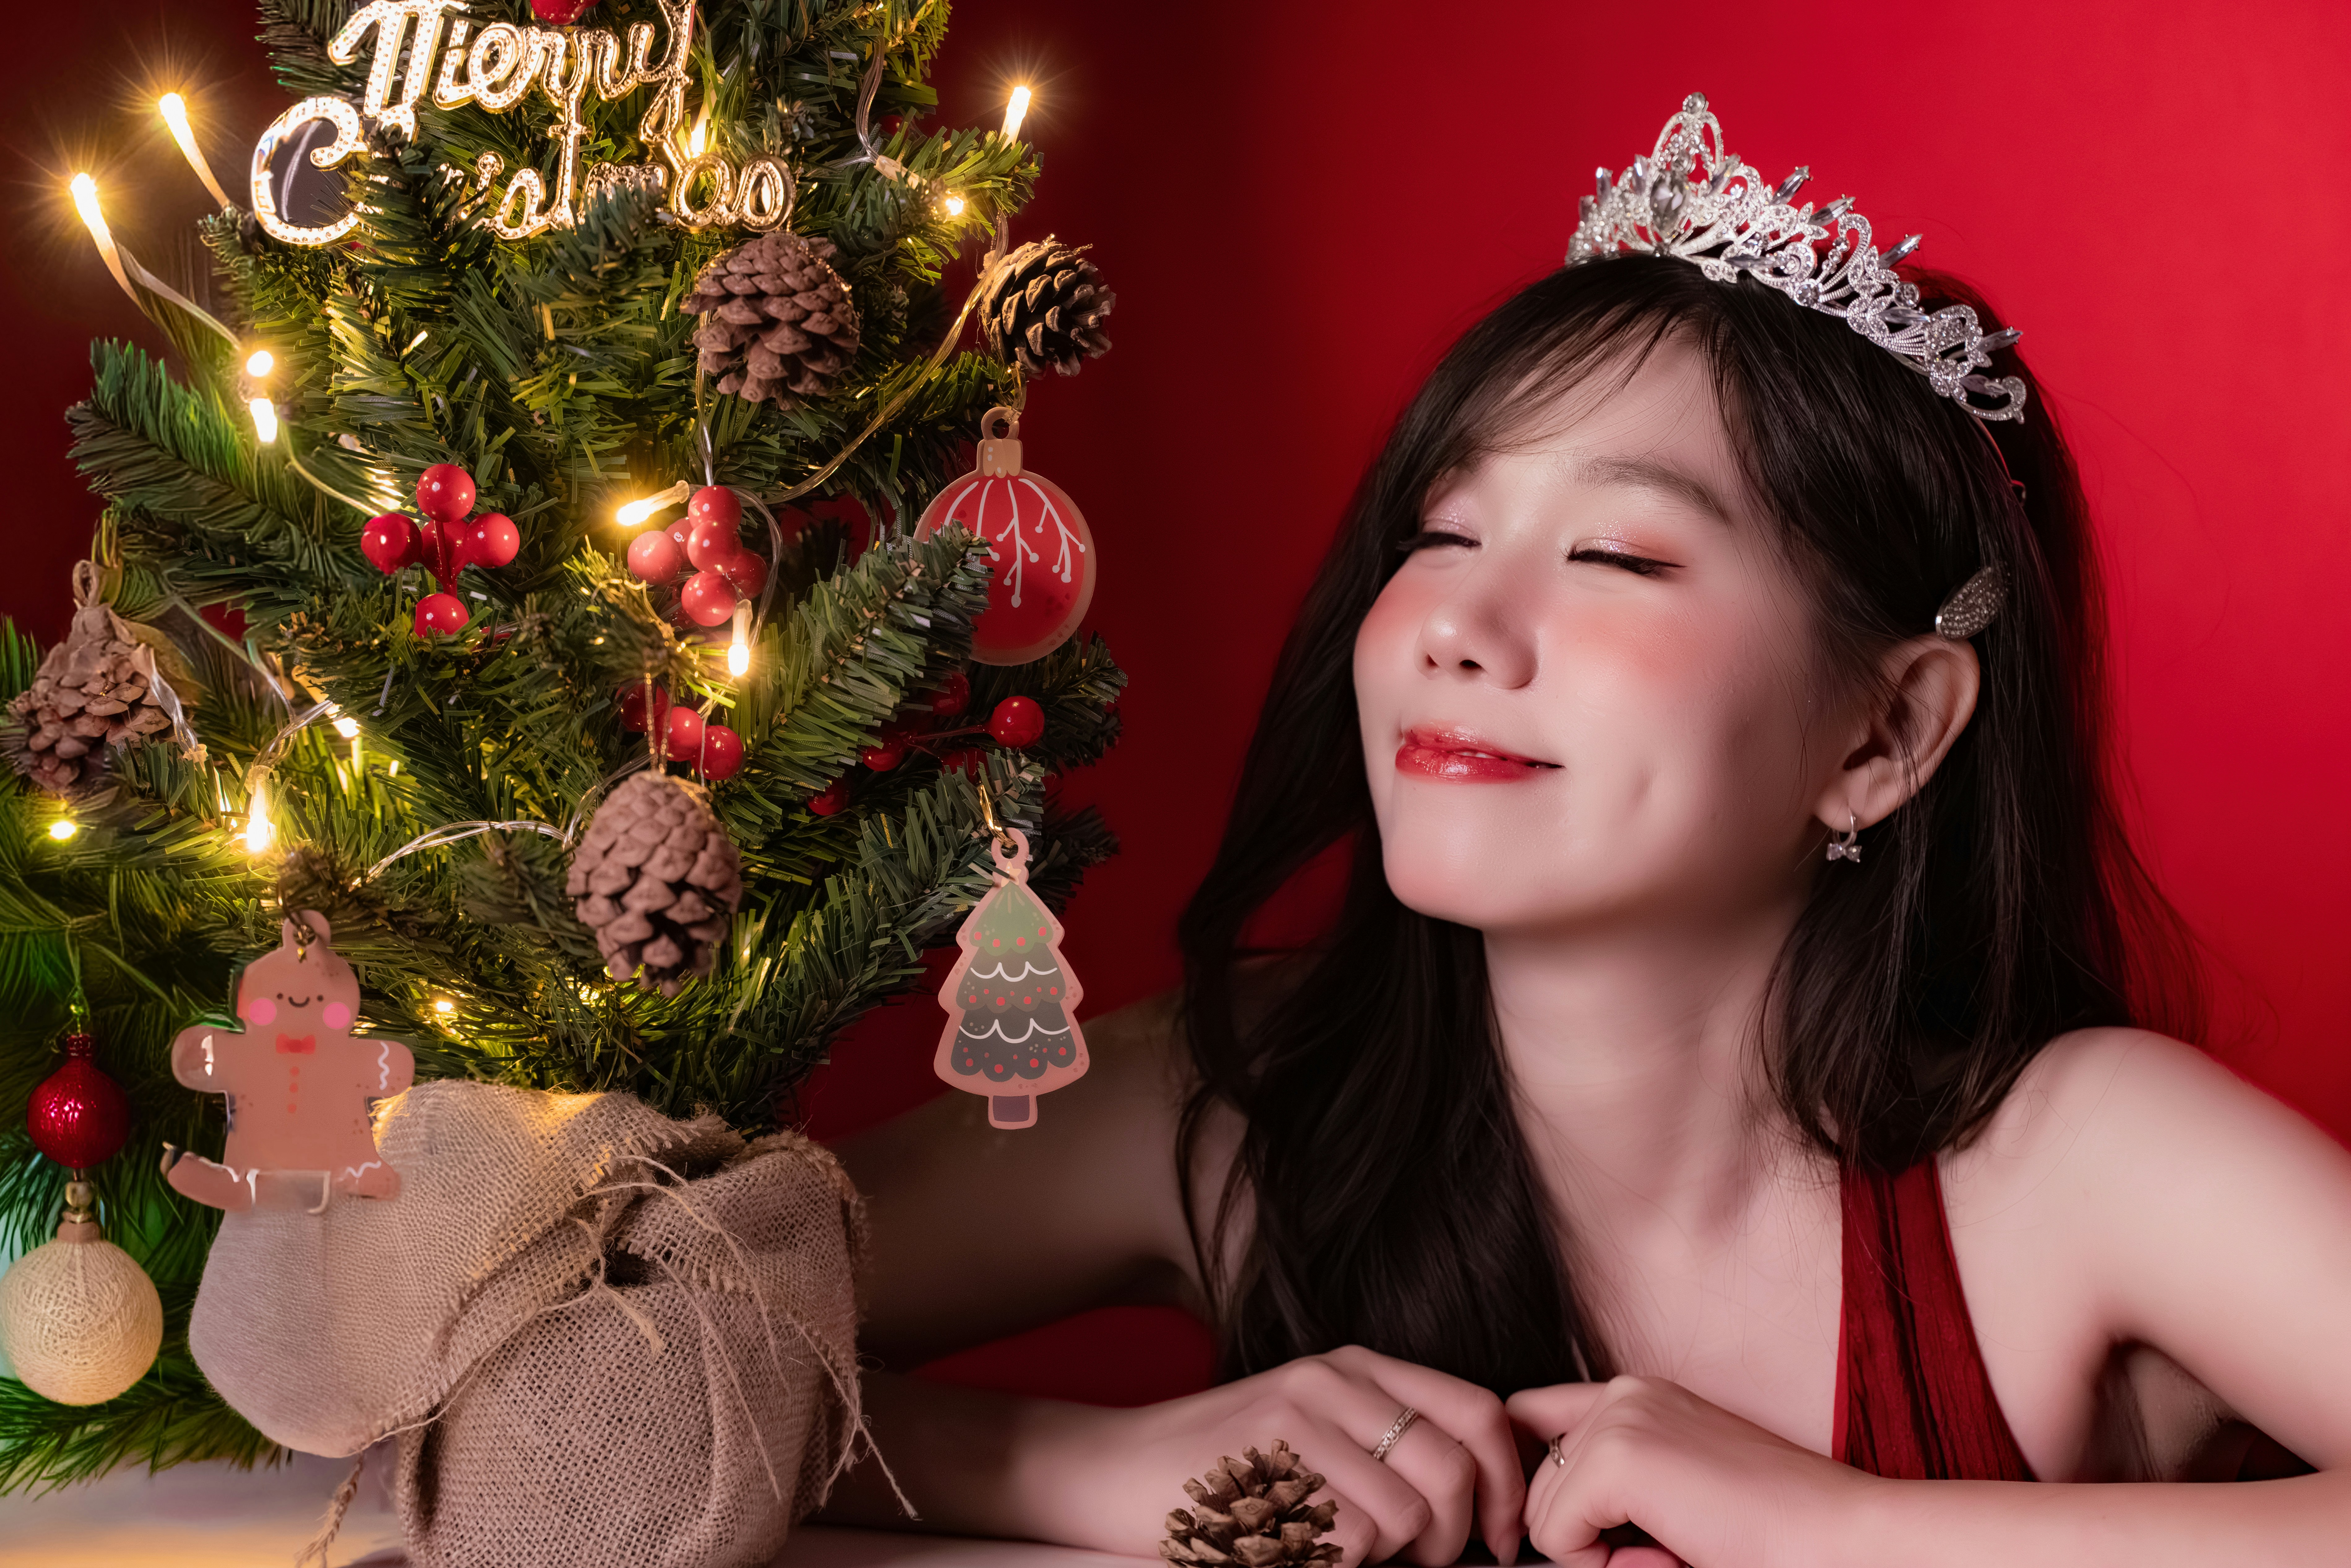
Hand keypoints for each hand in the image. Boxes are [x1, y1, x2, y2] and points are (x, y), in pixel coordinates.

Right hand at [1107, 1345, 1525, 1565]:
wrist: (1110, 1467)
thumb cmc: (1218, 1465)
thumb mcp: (1309, 1427)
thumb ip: (1385, 1443)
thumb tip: (1477, 1504)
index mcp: (1355, 1367)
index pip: (1475, 1411)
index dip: (1507, 1481)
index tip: (1502, 1535)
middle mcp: (1334, 1382)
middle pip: (1453, 1467)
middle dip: (1456, 1536)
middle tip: (1423, 1563)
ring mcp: (1299, 1422)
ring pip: (1406, 1514)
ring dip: (1391, 1558)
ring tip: (1341, 1554)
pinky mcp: (1270, 1470)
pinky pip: (1353, 1541)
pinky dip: (1340, 1564)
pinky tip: (1300, 1551)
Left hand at [1507, 1376, 1875, 1567]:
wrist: (1839, 1543)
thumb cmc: (1765, 1534)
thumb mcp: (1669, 1495)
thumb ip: (1602, 1490)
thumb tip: (1529, 1522)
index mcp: (1637, 1398)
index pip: (1532, 1426)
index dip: (1543, 1489)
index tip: (1583, 1533)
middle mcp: (1623, 1393)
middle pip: (1536, 1480)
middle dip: (1581, 1533)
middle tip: (1663, 1545)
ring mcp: (1622, 1418)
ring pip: (1541, 1511)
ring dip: (1594, 1550)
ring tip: (1671, 1546)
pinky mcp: (1622, 1457)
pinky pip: (1555, 1534)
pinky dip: (1599, 1563)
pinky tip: (1667, 1553)